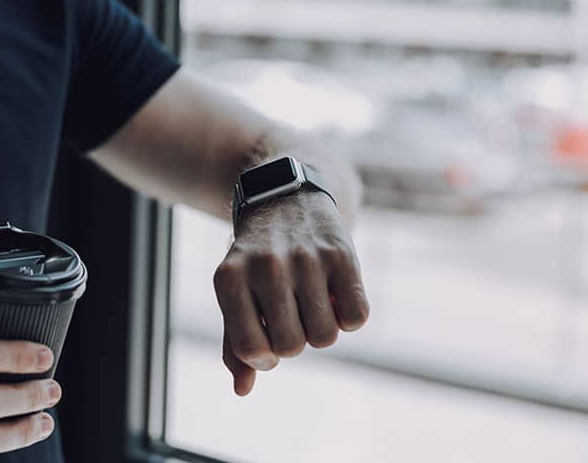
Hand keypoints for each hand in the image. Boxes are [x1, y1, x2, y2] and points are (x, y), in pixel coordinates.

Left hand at [213, 190, 368, 395]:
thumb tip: (242, 389)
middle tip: (291, 315)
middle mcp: (266, 266)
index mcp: (230, 278)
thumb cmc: (256, 259)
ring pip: (325, 337)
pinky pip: (356, 319)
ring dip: (322, 331)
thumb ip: (236, 342)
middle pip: (291, 347)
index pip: (250, 349)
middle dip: (294, 342)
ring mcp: (305, 258)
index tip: (266, 342)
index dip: (263, 359)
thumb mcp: (236, 292)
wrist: (286, 197)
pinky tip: (336, 295)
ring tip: (312, 303)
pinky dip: (350, 318)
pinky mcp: (341, 253)